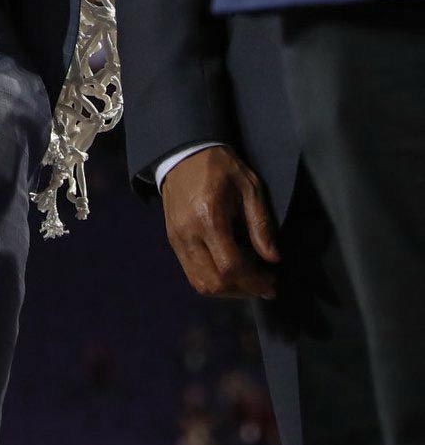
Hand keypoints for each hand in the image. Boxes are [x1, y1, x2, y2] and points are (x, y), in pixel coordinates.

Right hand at [161, 147, 281, 299]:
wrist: (183, 154)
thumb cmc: (220, 167)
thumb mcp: (249, 188)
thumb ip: (261, 224)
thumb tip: (272, 258)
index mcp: (208, 219)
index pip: (231, 266)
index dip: (254, 282)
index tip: (272, 285)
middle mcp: (188, 233)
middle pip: (213, 282)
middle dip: (242, 290)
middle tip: (262, 285)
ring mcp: (176, 238)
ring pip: (199, 282)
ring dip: (226, 290)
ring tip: (247, 280)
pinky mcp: (172, 239)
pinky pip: (191, 272)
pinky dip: (212, 280)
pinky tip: (229, 271)